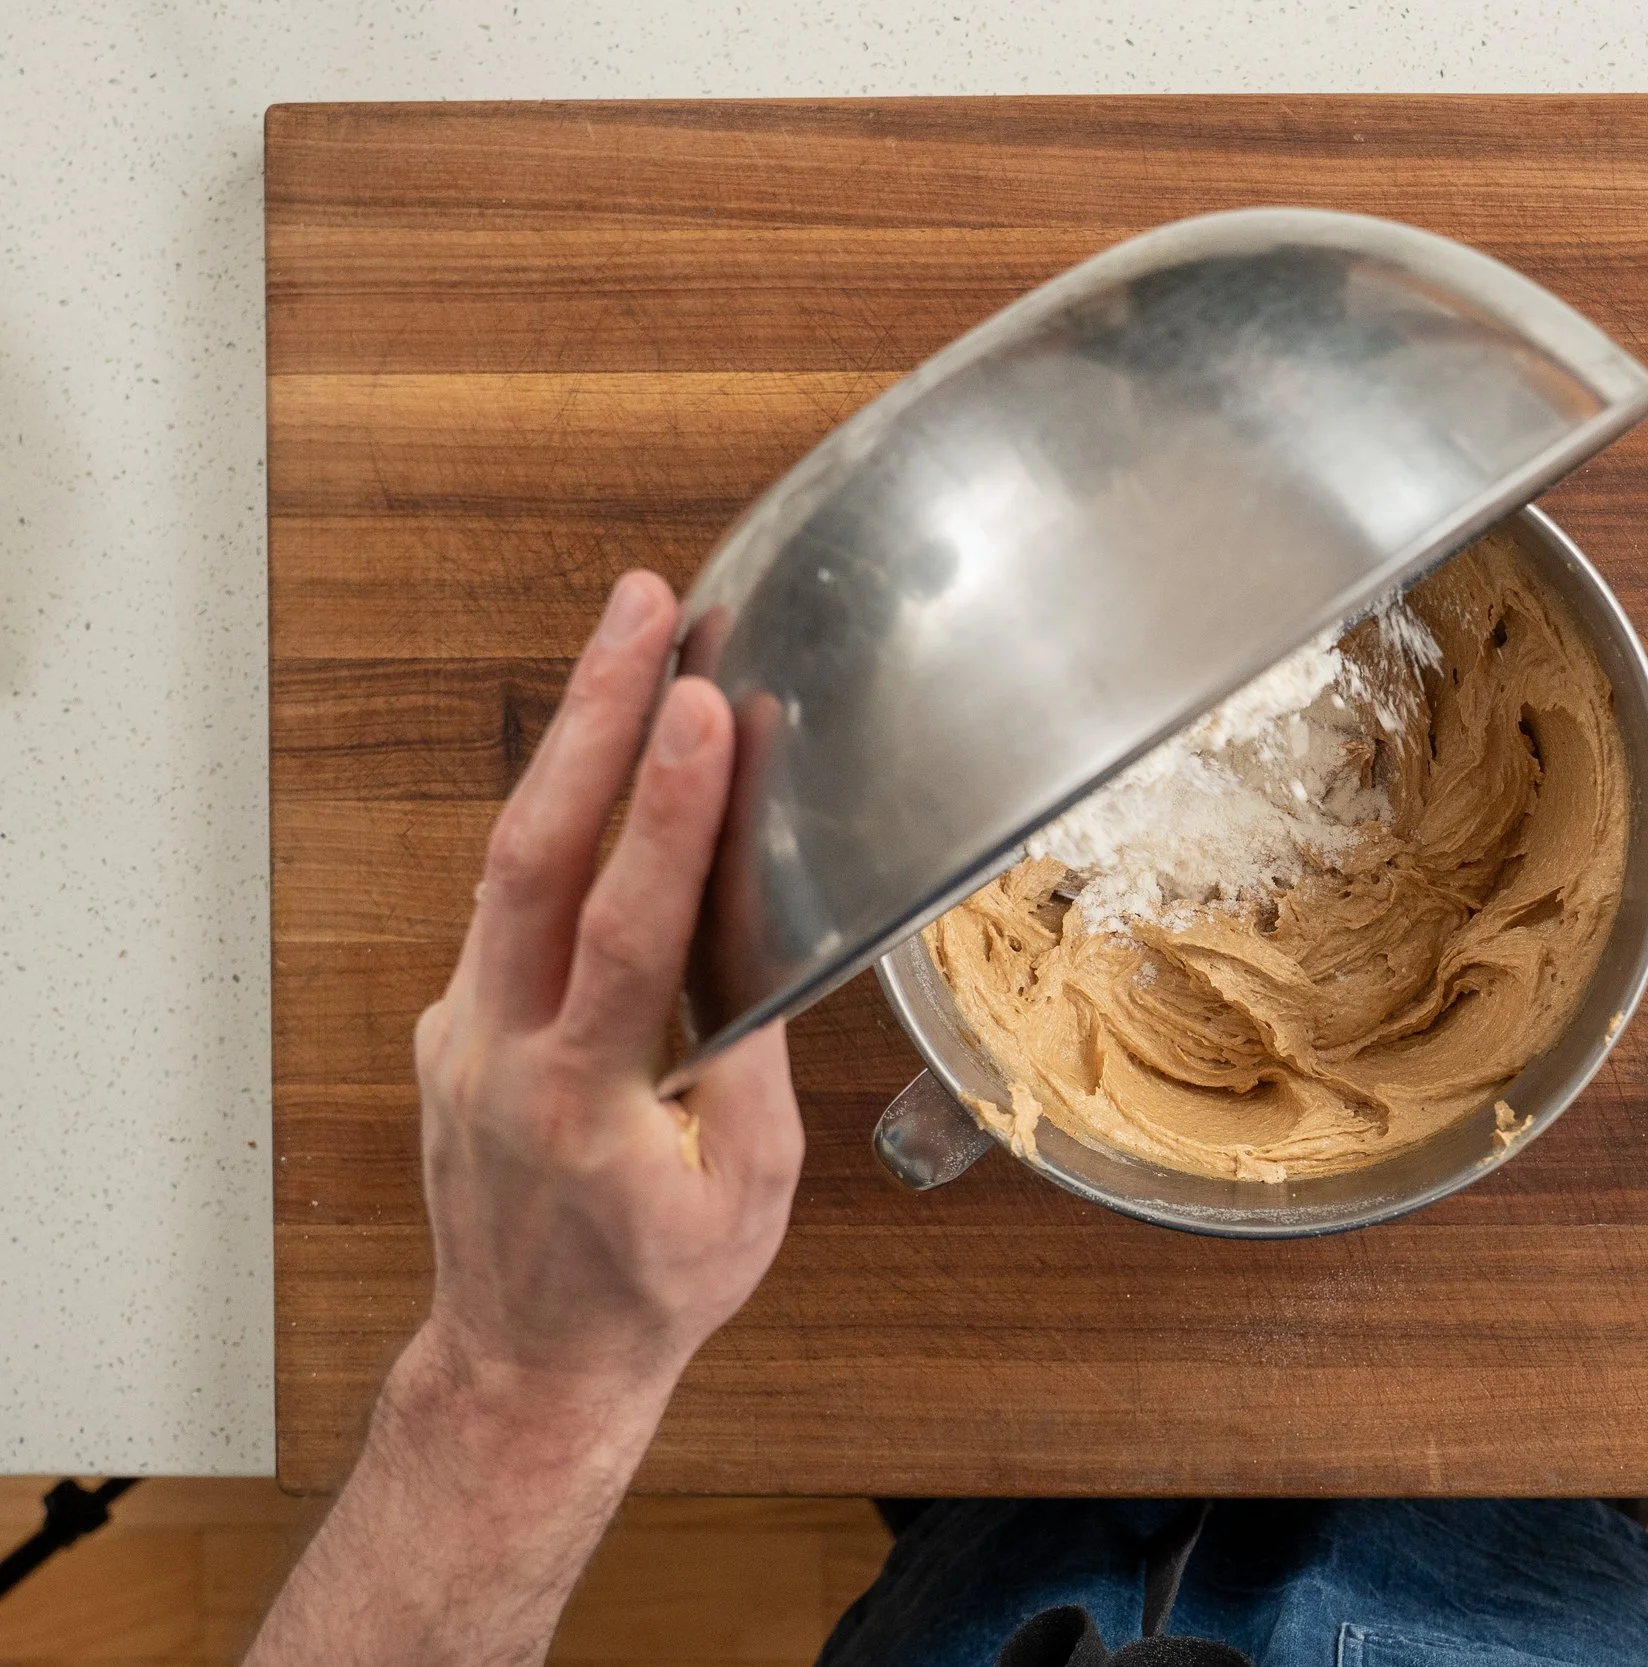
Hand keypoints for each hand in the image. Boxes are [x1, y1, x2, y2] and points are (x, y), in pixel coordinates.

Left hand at [412, 570, 803, 1401]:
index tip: (698, 709)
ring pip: (507, 861)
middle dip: (592, 717)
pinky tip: (602, 756)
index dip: (664, 815)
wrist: (528, 1361)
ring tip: (629, 644)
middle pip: (533, 855)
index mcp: (583, 1106)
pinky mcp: (455, 1019)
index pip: (623, 934)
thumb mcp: (746, 1193)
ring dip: (572, 744)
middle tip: (644, 609)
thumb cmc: (651, 1289)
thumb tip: (755, 931)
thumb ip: (748, 1060)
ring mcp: (463, 1031)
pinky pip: (508, 899)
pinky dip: (560, 813)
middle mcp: (500, 1053)